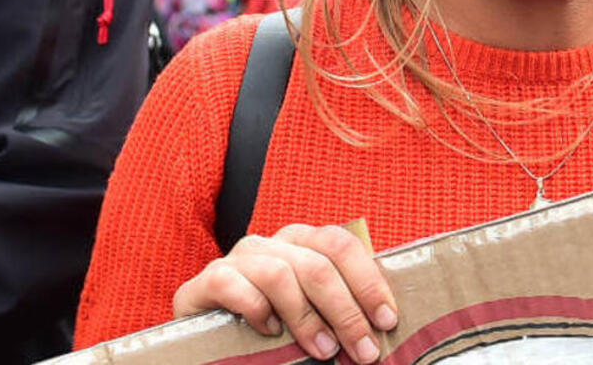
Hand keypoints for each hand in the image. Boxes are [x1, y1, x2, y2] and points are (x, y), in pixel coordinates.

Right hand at [173, 223, 396, 362]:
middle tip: (363, 349)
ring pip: (279, 275)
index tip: (386, 319)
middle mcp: (270, 243)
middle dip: (346, 311)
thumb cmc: (271, 324)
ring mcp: (237, 259)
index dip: (368, 282)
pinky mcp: (206, 281)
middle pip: (317, 265)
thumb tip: (382, 329)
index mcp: (302, 242)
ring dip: (307, 318)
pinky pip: (233, 285)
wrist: (210, 336)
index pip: (342, 246)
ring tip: (324, 350)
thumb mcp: (311, 310)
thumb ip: (338, 308)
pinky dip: (256, 310)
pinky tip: (270, 333)